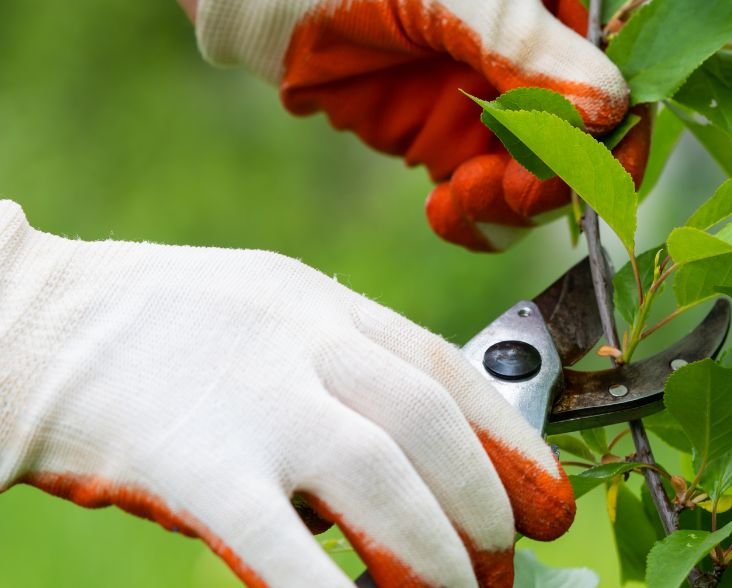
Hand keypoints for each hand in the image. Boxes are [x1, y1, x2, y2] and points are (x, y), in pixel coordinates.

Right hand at [0, 200, 573, 586]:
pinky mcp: (195, 462)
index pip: (445, 368)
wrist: (39, 321)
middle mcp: (302, 341)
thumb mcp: (270, 312)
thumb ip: (342, 368)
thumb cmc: (162, 327)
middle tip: (503, 561)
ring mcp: (251, 398)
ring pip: (379, 479)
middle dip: (482, 503)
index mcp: (323, 304)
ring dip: (433, 551)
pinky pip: (282, 546)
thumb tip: (411, 458)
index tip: (546, 494)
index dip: (510, 437)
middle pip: (428, 426)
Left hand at [197, 0, 644, 250]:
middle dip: (558, 178)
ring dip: (515, 204)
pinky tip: (447, 210)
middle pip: (583, 138)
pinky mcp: (443, 136)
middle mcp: (532, 47)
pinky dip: (477, 218)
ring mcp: (488, 95)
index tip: (593, 174)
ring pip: (536, 176)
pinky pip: (482, 194)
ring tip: (466, 198)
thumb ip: (530, 47)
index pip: (620, 68)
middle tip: (516, 190)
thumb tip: (610, 109)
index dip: (617, 129)